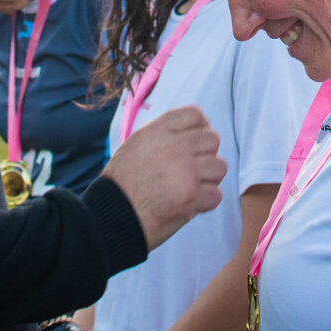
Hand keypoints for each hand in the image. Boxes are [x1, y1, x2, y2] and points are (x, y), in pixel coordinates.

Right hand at [102, 105, 225, 249]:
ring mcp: (186, 170)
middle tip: (192, 172)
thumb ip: (161, 137)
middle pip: (212, 140)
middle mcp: (174, 145)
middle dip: (206, 156)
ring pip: (219, 167)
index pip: (195, 115)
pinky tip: (189, 205)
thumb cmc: (121, 185)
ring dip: (209, 180)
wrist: (111, 215)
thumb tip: (188, 135)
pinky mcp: (192, 195)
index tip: (195, 145)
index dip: (200, 129)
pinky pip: (216, 194)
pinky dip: (205, 203)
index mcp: (158, 130)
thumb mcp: (135, 146)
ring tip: (190, 189)